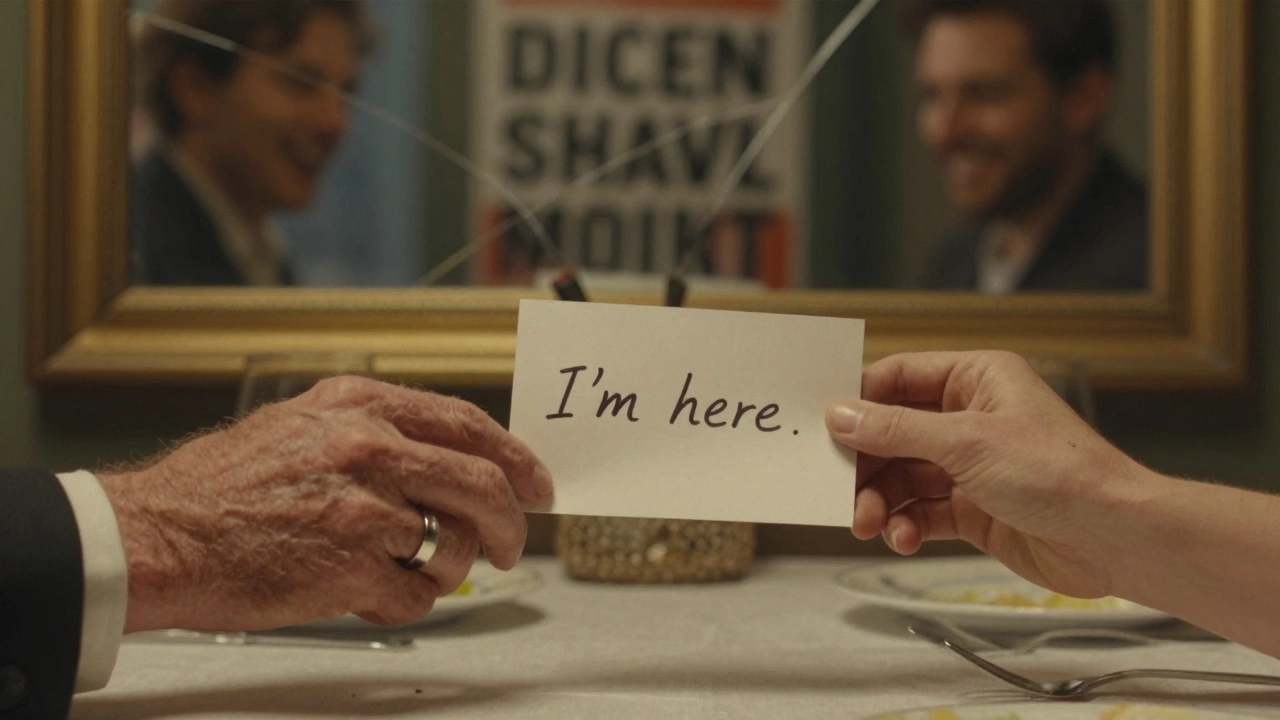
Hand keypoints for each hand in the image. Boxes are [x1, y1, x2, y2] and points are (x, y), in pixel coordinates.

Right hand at [98, 376, 551, 632]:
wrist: (158, 535)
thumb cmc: (222, 487)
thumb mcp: (303, 425)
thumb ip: (376, 434)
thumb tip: (448, 459)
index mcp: (360, 405)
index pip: (468, 424)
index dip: (515, 457)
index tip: (536, 484)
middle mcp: (369, 448)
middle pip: (483, 485)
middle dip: (512, 525)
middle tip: (512, 547)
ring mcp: (364, 508)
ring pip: (455, 547)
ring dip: (445, 570)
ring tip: (405, 570)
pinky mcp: (351, 566)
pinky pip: (417, 595)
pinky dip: (403, 602)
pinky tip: (365, 592)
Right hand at [826, 351, 1154, 599]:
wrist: (1115, 538)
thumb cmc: (1062, 473)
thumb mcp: (966, 442)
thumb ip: (896, 429)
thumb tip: (841, 415)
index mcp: (977, 379)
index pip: (899, 378)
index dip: (859, 401)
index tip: (823, 426)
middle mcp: (971, 417)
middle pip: (893, 433)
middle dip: (866, 464)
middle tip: (840, 489)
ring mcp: (972, 465)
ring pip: (903, 476)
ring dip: (881, 500)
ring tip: (869, 524)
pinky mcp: (975, 509)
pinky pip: (922, 512)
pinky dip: (905, 525)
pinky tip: (902, 537)